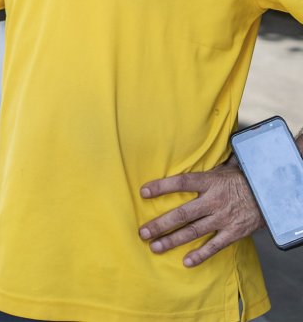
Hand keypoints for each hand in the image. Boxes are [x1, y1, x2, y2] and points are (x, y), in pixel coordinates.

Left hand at [139, 161, 264, 266]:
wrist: (271, 195)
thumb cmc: (242, 181)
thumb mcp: (224, 169)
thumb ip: (205, 168)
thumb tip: (188, 151)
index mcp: (210, 182)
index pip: (181, 182)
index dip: (162, 187)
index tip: (143, 192)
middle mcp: (214, 201)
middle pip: (182, 214)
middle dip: (160, 224)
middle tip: (143, 232)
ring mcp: (223, 218)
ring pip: (193, 231)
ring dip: (172, 240)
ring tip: (155, 247)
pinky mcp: (233, 233)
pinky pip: (214, 246)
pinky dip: (200, 255)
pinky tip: (186, 262)